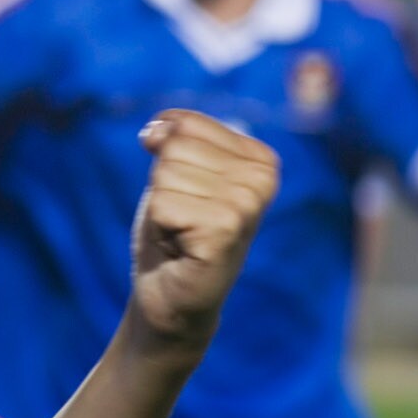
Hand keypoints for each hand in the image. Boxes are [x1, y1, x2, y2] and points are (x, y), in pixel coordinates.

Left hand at [128, 111, 278, 352]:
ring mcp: (247, 204)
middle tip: (180, 216)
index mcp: (260, 159)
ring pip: (166, 173)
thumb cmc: (175, 230)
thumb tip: (154, 131)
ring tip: (181, 231)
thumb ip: (175, 136)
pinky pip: (162, 203)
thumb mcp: (175, 170)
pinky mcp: (225, 229)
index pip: (187, 124)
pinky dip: (160, 225)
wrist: (171, 293)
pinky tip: (179, 245)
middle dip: (164, 183)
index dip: (165, 154)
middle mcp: (262, 178)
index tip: (183, 191)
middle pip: (176, 146)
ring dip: (162, 205)